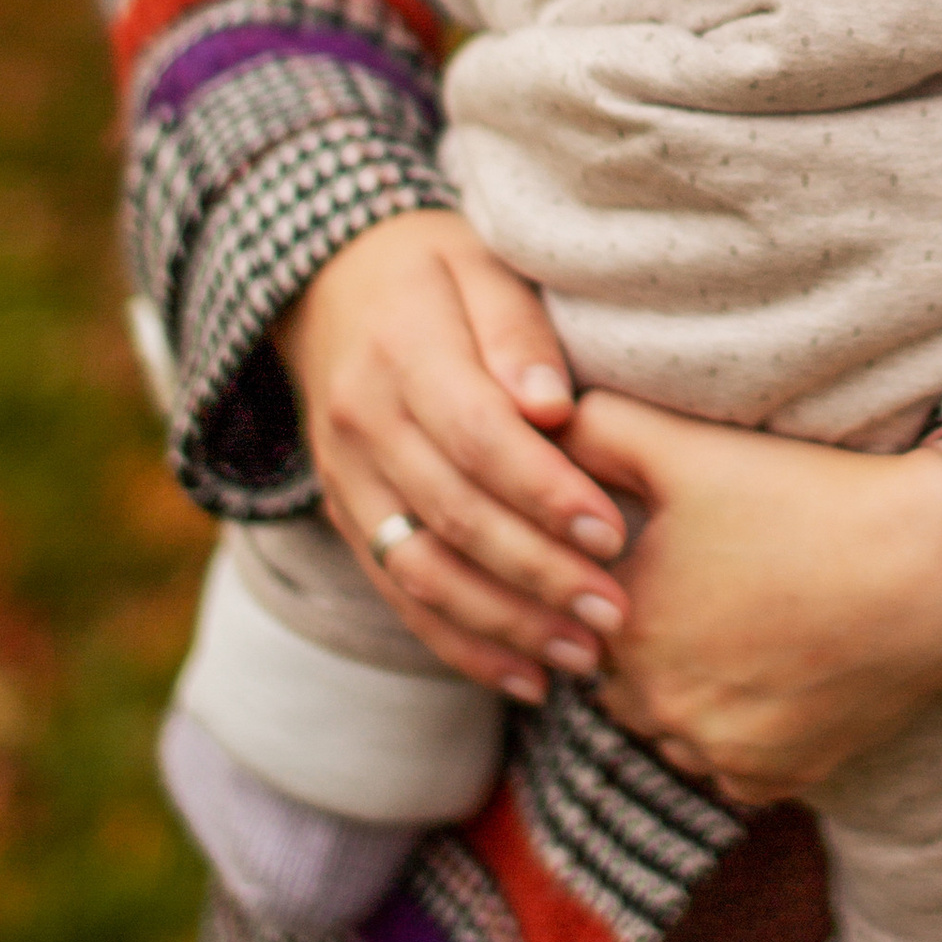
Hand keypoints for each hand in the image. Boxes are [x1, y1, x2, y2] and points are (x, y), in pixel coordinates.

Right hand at [276, 211, 629, 700]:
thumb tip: (552, 407)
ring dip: (504, 624)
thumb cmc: (438, 272)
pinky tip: (525, 675)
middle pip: (453, 514)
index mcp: (402, 350)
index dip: (544, 491)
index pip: (476, 435)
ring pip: (421, 571)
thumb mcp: (480, 266)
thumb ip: (517, 331)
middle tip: (613, 611)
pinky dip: (459, 644)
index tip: (612, 532)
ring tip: (582, 654)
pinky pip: (398, 594)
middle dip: (538, 574)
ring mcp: (345, 478)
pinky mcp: (348, 518)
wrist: (328, 285)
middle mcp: (362, 421)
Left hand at [565, 392, 941, 801]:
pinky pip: (728, 765)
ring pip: (671, 726)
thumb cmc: (808, 499)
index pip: (578, 612)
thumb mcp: (690, 447)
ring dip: (687, 690)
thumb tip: (538, 424)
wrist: (932, 568)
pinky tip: (773, 674)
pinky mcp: (775, 779)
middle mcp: (659, 707)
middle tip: (701, 588)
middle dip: (645, 638)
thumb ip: (597, 431)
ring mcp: (718, 752)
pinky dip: (740, 731)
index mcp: (625, 628)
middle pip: (620, 676)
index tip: (662, 550)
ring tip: (739, 628)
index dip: (616, 578)